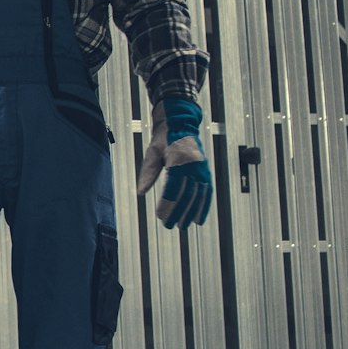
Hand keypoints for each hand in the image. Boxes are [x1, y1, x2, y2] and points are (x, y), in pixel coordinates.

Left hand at [135, 97, 210, 229]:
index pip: (173, 187)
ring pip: (199, 195)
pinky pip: (207, 191)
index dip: (168, 203)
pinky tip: (199, 218)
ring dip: (192, 212)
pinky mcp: (205, 170)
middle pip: (187, 194)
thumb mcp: (152, 153)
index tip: (161, 216)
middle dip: (179, 211)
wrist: (181, 123)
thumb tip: (141, 193)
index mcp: (178, 160)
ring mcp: (202, 168)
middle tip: (170, 226)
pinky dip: (204, 205)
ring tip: (184, 225)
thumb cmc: (163, 138)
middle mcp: (193, 165)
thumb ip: (147, 173)